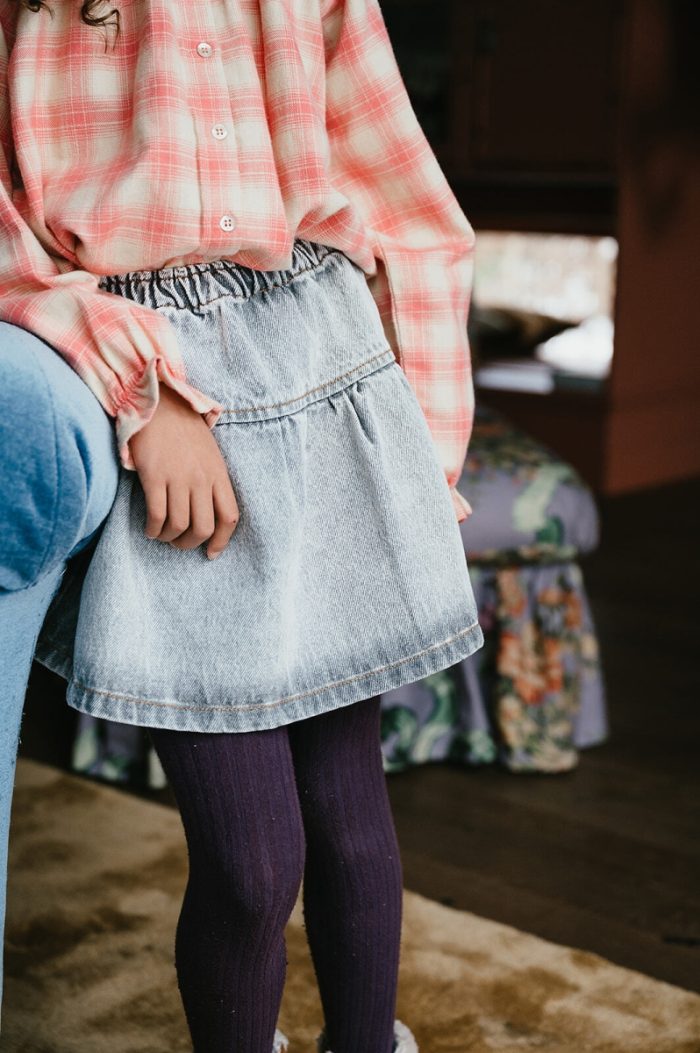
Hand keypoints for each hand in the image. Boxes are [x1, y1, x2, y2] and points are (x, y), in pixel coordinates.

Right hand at [128, 382, 239, 559]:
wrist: (159, 404)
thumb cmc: (183, 429)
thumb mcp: (208, 454)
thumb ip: (211, 480)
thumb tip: (206, 511)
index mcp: (219, 474)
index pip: (229, 517)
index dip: (221, 541)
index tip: (210, 553)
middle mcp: (201, 479)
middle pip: (203, 528)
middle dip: (189, 544)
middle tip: (178, 543)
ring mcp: (178, 478)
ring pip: (178, 526)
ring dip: (168, 538)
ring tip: (160, 534)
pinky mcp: (154, 476)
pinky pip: (156, 515)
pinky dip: (152, 529)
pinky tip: (149, 528)